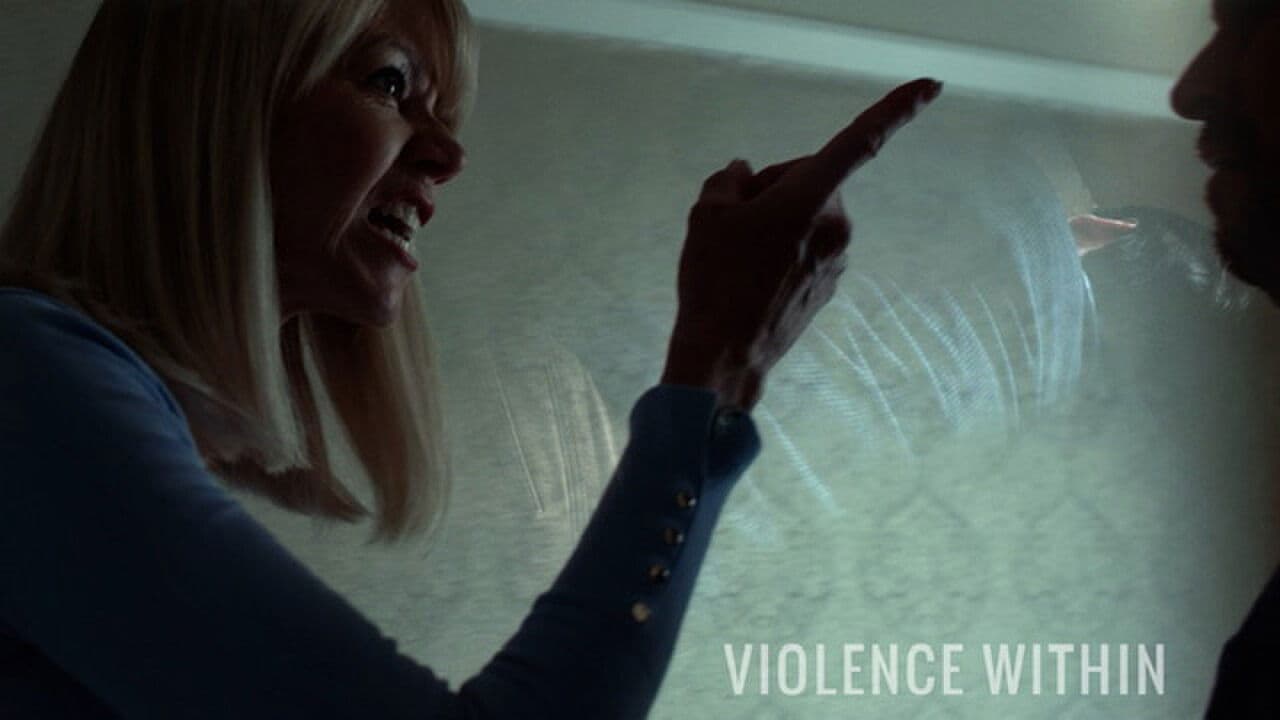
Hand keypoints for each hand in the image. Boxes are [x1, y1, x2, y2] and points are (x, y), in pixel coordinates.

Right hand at [661, 77, 942, 410]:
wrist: (725, 355)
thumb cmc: (715, 279)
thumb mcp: (706, 215)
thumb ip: (729, 181)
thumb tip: (743, 173)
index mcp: (810, 197)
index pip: (859, 140)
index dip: (896, 108)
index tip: (934, 85)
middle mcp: (836, 225)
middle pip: (810, 179)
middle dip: (776, 187)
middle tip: (734, 221)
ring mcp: (837, 258)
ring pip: (808, 215)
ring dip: (779, 221)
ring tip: (739, 257)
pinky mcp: (830, 285)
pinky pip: (808, 247)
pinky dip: (784, 249)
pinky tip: (752, 277)